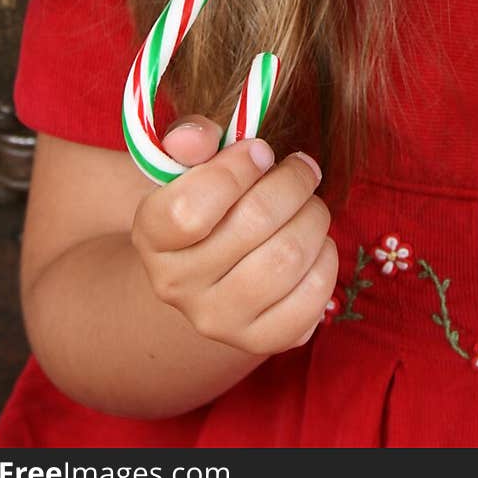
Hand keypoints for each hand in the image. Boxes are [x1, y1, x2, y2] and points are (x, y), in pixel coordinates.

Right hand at [130, 115, 337, 356]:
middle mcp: (175, 286)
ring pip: (287, 258)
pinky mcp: (260, 340)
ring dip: (313, 217)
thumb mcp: (189, 167)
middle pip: (254, 223)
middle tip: (302, 169)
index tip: (261, 151)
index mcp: (151, 235)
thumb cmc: (207, 203)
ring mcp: (217, 321)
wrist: (209, 271)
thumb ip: (192, 140)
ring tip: (310, 204)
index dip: (237, 169)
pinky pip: (312, 299)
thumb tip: (198, 137)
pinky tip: (315, 244)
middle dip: (292, 183)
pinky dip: (326, 260)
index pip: (189, 208)